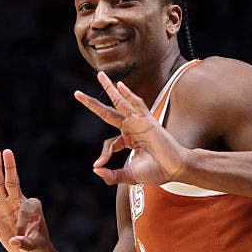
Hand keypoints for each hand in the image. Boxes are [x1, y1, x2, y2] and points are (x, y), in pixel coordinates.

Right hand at [0, 148, 52, 251]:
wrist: (29, 249)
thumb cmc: (36, 246)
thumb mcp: (33, 245)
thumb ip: (24, 242)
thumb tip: (13, 242)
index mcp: (32, 206)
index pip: (24, 207)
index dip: (22, 223)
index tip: (20, 239)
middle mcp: (18, 201)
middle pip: (12, 180)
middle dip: (10, 167)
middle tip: (7, 151)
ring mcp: (6, 203)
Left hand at [73, 71, 189, 185]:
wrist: (174, 169)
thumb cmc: (156, 172)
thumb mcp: (129, 175)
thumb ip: (112, 176)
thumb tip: (96, 170)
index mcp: (128, 140)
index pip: (109, 143)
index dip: (103, 154)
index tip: (100, 164)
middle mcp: (132, 128)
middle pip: (108, 112)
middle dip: (92, 103)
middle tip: (77, 93)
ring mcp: (139, 122)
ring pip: (121, 102)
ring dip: (110, 89)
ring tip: (100, 75)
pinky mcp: (148, 120)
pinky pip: (137, 104)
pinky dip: (129, 95)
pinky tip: (120, 85)